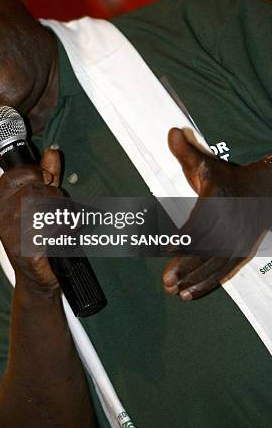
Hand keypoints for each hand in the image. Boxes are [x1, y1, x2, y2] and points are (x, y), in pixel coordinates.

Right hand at [0, 149, 63, 291]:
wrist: (37, 280)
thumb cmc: (39, 239)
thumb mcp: (41, 203)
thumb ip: (46, 176)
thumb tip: (52, 151)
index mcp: (0, 202)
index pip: (17, 174)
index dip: (37, 174)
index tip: (48, 181)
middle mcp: (1, 215)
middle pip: (37, 189)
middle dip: (55, 197)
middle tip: (58, 211)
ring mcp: (11, 233)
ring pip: (48, 207)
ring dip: (62, 215)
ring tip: (60, 226)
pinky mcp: (26, 249)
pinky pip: (54, 228)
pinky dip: (64, 232)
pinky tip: (61, 240)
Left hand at [162, 128, 271, 299]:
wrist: (261, 192)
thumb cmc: (225, 177)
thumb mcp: (206, 163)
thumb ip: (186, 152)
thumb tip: (171, 132)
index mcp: (219, 201)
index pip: (201, 222)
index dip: (184, 236)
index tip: (167, 247)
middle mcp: (230, 224)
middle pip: (207, 249)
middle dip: (186, 266)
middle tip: (166, 281)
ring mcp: (237, 239)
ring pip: (215, 265)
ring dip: (194, 280)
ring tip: (174, 291)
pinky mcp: (239, 251)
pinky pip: (223, 271)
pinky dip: (207, 284)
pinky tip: (189, 294)